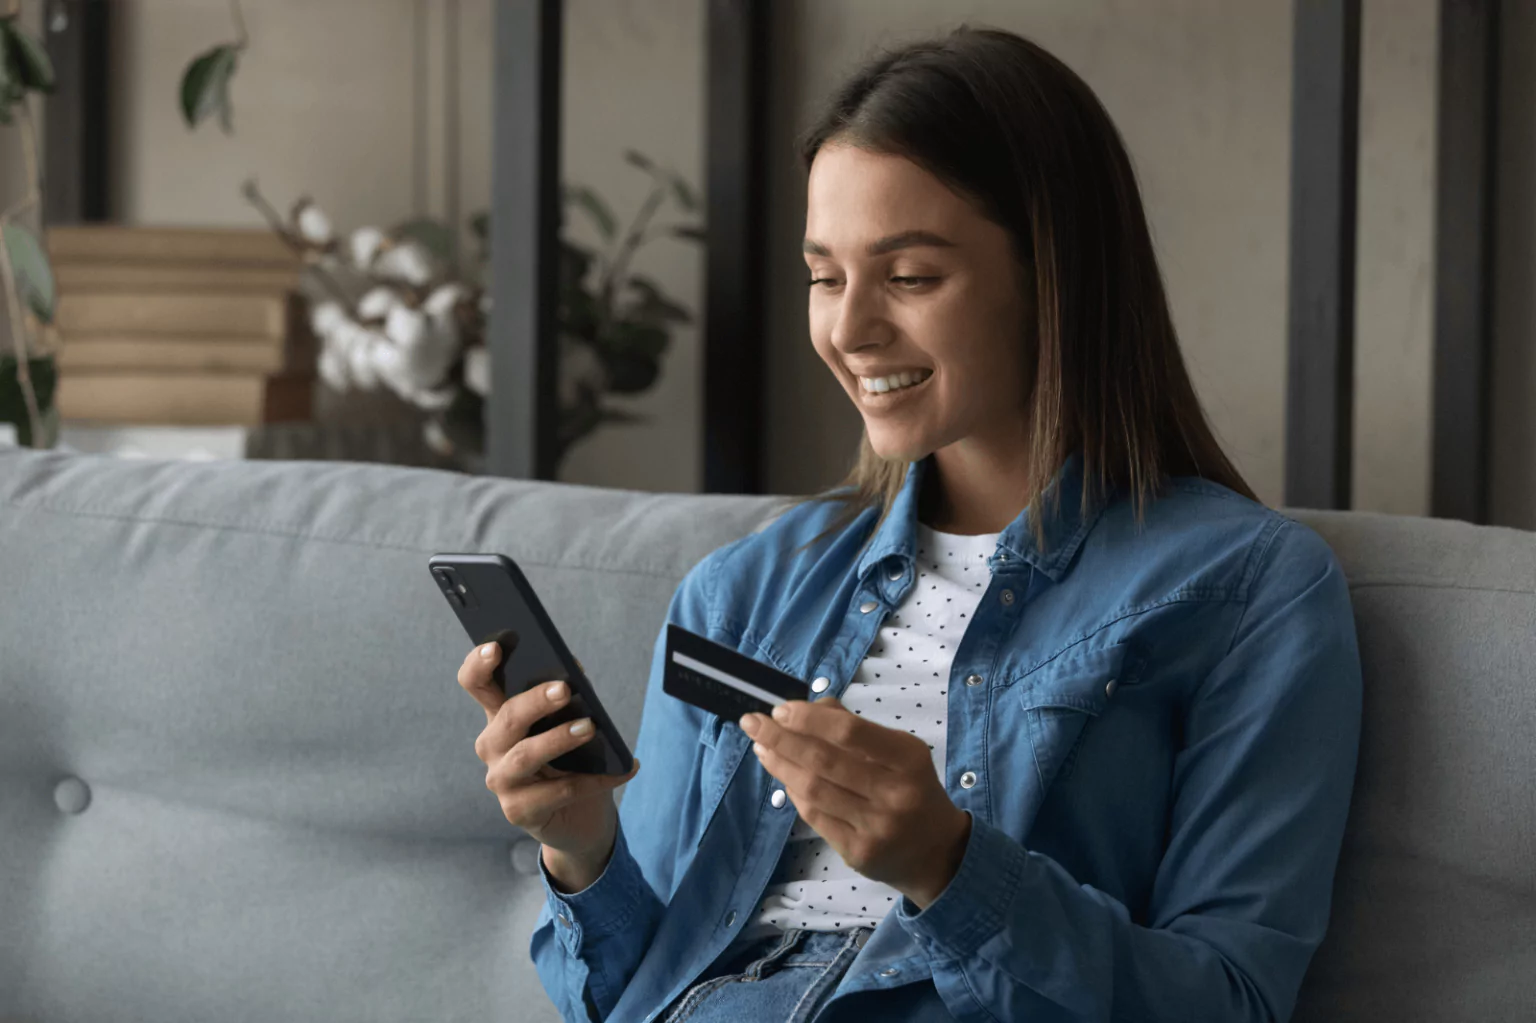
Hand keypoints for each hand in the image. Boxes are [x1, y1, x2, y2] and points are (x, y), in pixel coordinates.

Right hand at [457, 642, 638, 873]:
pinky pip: (559, 791)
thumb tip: (574, 668)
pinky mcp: (519, 811)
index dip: (479, 665)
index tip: (495, 647)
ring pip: (526, 755)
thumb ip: (569, 694)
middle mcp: (492, 746)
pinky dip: (595, 779)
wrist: (582, 819)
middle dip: (535, 701)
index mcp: (501, 716)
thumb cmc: (575, 761)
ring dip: (559, 739)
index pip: (477, 684)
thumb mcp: (571, 721)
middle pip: (506, 718)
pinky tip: (624, 769)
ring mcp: (501, 781)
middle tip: (565, 688)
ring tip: (591, 727)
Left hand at [740, 697, 970, 910]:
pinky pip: (815, 817)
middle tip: (753, 723)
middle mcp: (894, 793)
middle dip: (781, 738)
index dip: (808, 719)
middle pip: (823, 760)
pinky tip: (784, 778)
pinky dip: (795, 793)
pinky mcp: (858, 853)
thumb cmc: (912, 789)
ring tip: (762, 748)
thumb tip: (807, 708)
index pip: (849, 732)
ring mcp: (875, 827)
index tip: (780, 710)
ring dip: (781, 765)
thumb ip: (855, 727)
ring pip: (813, 790)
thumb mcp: (900, 751)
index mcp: (907, 759)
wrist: (937, 853)